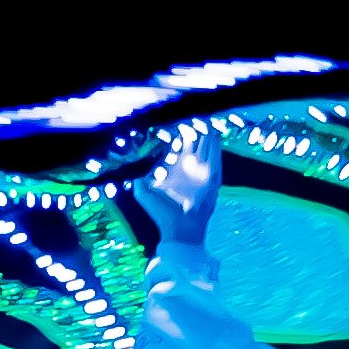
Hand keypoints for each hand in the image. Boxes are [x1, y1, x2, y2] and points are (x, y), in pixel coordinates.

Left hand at [135, 124, 223, 248]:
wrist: (179, 230)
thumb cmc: (162, 215)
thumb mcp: (144, 194)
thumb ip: (138, 179)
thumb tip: (132, 166)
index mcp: (175, 172)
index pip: (179, 149)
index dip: (178, 137)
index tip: (177, 125)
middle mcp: (190, 172)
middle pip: (195, 147)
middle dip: (195, 133)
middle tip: (195, 118)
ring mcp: (202, 176)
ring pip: (207, 150)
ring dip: (207, 137)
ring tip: (207, 122)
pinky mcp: (212, 181)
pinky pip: (216, 160)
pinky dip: (216, 148)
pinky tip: (216, 136)